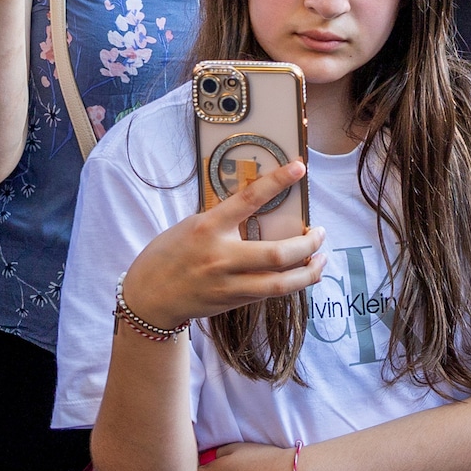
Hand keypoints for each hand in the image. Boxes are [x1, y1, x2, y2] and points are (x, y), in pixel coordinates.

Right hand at [119, 159, 326, 331]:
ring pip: (281, 283)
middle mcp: (221, 257)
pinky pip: (270, 293)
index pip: (248, 199)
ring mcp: (229, 284)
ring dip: (309, 271)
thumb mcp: (192, 226)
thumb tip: (260, 208)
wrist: (148, 297)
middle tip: (321, 232)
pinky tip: (303, 274)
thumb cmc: (168, 254)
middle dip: (308, 244)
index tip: (299, 167)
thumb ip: (224, 220)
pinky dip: (291, 283)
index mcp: (208, 228)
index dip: (277, 182)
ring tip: (322, 258)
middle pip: (278, 254)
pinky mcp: (233, 302)